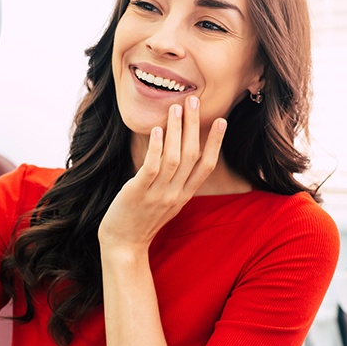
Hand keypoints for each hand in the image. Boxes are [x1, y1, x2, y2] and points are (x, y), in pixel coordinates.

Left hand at [98, 96, 225, 251]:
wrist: (124, 245)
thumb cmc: (141, 220)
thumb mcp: (166, 202)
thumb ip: (175, 181)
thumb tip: (178, 154)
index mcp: (184, 195)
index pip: (207, 166)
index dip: (216, 143)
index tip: (222, 121)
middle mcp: (175, 193)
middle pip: (192, 155)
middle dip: (194, 126)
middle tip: (194, 100)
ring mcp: (158, 194)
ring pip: (174, 157)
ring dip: (176, 131)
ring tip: (176, 107)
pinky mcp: (138, 193)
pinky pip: (151, 167)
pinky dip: (156, 147)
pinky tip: (157, 130)